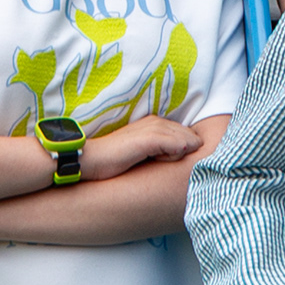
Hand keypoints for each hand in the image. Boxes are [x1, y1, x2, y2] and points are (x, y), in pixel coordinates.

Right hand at [83, 114, 201, 182]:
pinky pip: (179, 146)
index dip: (184, 153)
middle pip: (193, 138)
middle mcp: (158, 121)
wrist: (91, 159)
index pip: (189, 136)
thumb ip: (162, 150)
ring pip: (188, 142)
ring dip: (177, 157)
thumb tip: (182, 157)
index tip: (165, 162)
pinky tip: (154, 160)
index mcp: (157, 123)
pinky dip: (173, 157)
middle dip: (185, 154)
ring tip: (155, 161)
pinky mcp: (151, 138)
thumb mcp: (144, 153)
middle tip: (160, 163)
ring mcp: (155, 128)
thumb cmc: (115, 162)